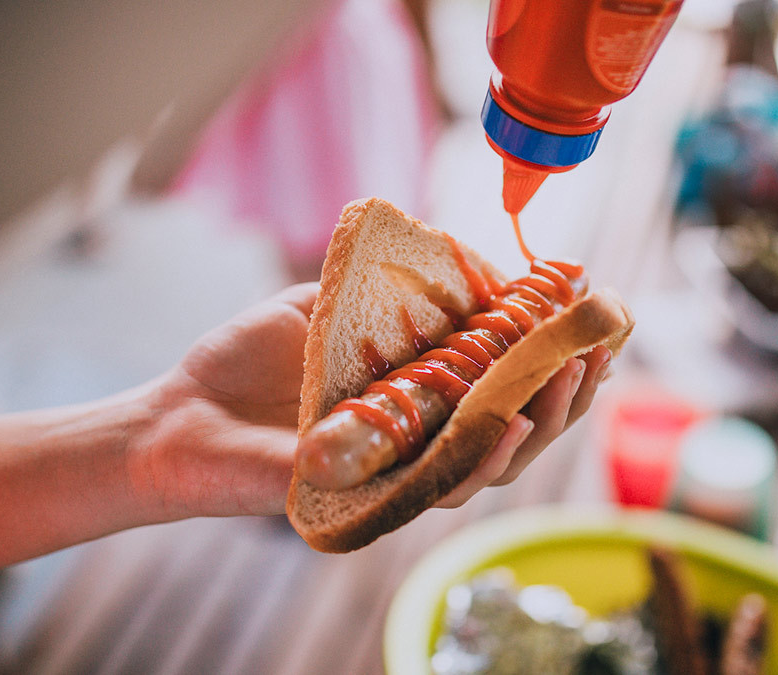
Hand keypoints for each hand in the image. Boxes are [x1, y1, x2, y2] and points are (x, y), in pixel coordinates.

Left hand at [130, 284, 612, 518]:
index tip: (598, 325)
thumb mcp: (326, 302)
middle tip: (599, 352)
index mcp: (419, 399)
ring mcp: (399, 475)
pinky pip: (436, 489)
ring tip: (571, 377)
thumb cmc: (248, 360)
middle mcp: (420, 442)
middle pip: (514, 428)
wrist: (178, 413)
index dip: (555, 360)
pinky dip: (481, 458)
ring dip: (541, 421)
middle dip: (565, 392)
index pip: (504, 385)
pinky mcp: (370, 503)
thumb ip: (393, 286)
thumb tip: (475, 263)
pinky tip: (515, 422)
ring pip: (490, 464)